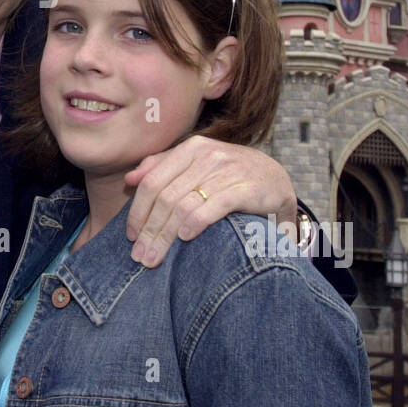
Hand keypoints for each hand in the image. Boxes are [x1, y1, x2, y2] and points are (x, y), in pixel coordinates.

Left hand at [124, 135, 296, 267]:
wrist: (276, 179)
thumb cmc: (229, 176)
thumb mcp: (197, 165)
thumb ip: (163, 167)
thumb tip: (131, 179)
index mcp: (191, 149)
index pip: (153, 181)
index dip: (138, 211)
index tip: (131, 236)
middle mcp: (207, 156)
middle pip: (166, 197)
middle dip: (149, 230)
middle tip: (139, 256)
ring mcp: (227, 171)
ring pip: (184, 205)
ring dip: (165, 235)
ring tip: (155, 257)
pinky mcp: (246, 188)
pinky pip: (213, 207)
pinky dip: (195, 223)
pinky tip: (184, 238)